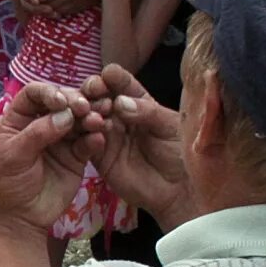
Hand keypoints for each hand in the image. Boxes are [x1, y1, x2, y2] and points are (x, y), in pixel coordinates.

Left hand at [0, 82, 102, 233]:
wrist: (20, 217)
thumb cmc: (8, 183)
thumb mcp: (14, 156)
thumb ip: (37, 134)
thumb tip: (64, 115)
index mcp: (20, 118)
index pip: (34, 94)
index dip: (49, 92)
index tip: (61, 101)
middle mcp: (43, 123)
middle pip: (62, 103)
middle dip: (74, 102)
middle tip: (84, 109)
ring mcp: (62, 139)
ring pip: (79, 120)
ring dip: (89, 117)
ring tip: (96, 121)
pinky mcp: (77, 155)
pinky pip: (88, 142)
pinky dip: (95, 138)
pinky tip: (98, 138)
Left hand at [32, 0, 100, 16]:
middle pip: (49, 5)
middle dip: (38, 5)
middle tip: (30, 1)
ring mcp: (77, 3)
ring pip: (56, 11)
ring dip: (46, 10)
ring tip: (38, 6)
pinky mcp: (81, 7)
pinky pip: (65, 13)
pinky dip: (56, 12)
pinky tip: (51, 9)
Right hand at [80, 65, 192, 227]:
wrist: (179, 191)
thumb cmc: (181, 154)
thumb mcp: (170, 126)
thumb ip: (147, 112)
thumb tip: (119, 102)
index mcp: (139, 103)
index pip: (123, 85)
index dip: (114, 78)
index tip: (108, 75)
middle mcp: (119, 116)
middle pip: (99, 97)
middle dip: (93, 91)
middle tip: (93, 91)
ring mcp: (107, 135)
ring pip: (88, 117)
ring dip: (86, 112)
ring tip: (91, 114)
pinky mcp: (98, 156)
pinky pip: (85, 142)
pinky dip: (84, 135)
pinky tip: (92, 134)